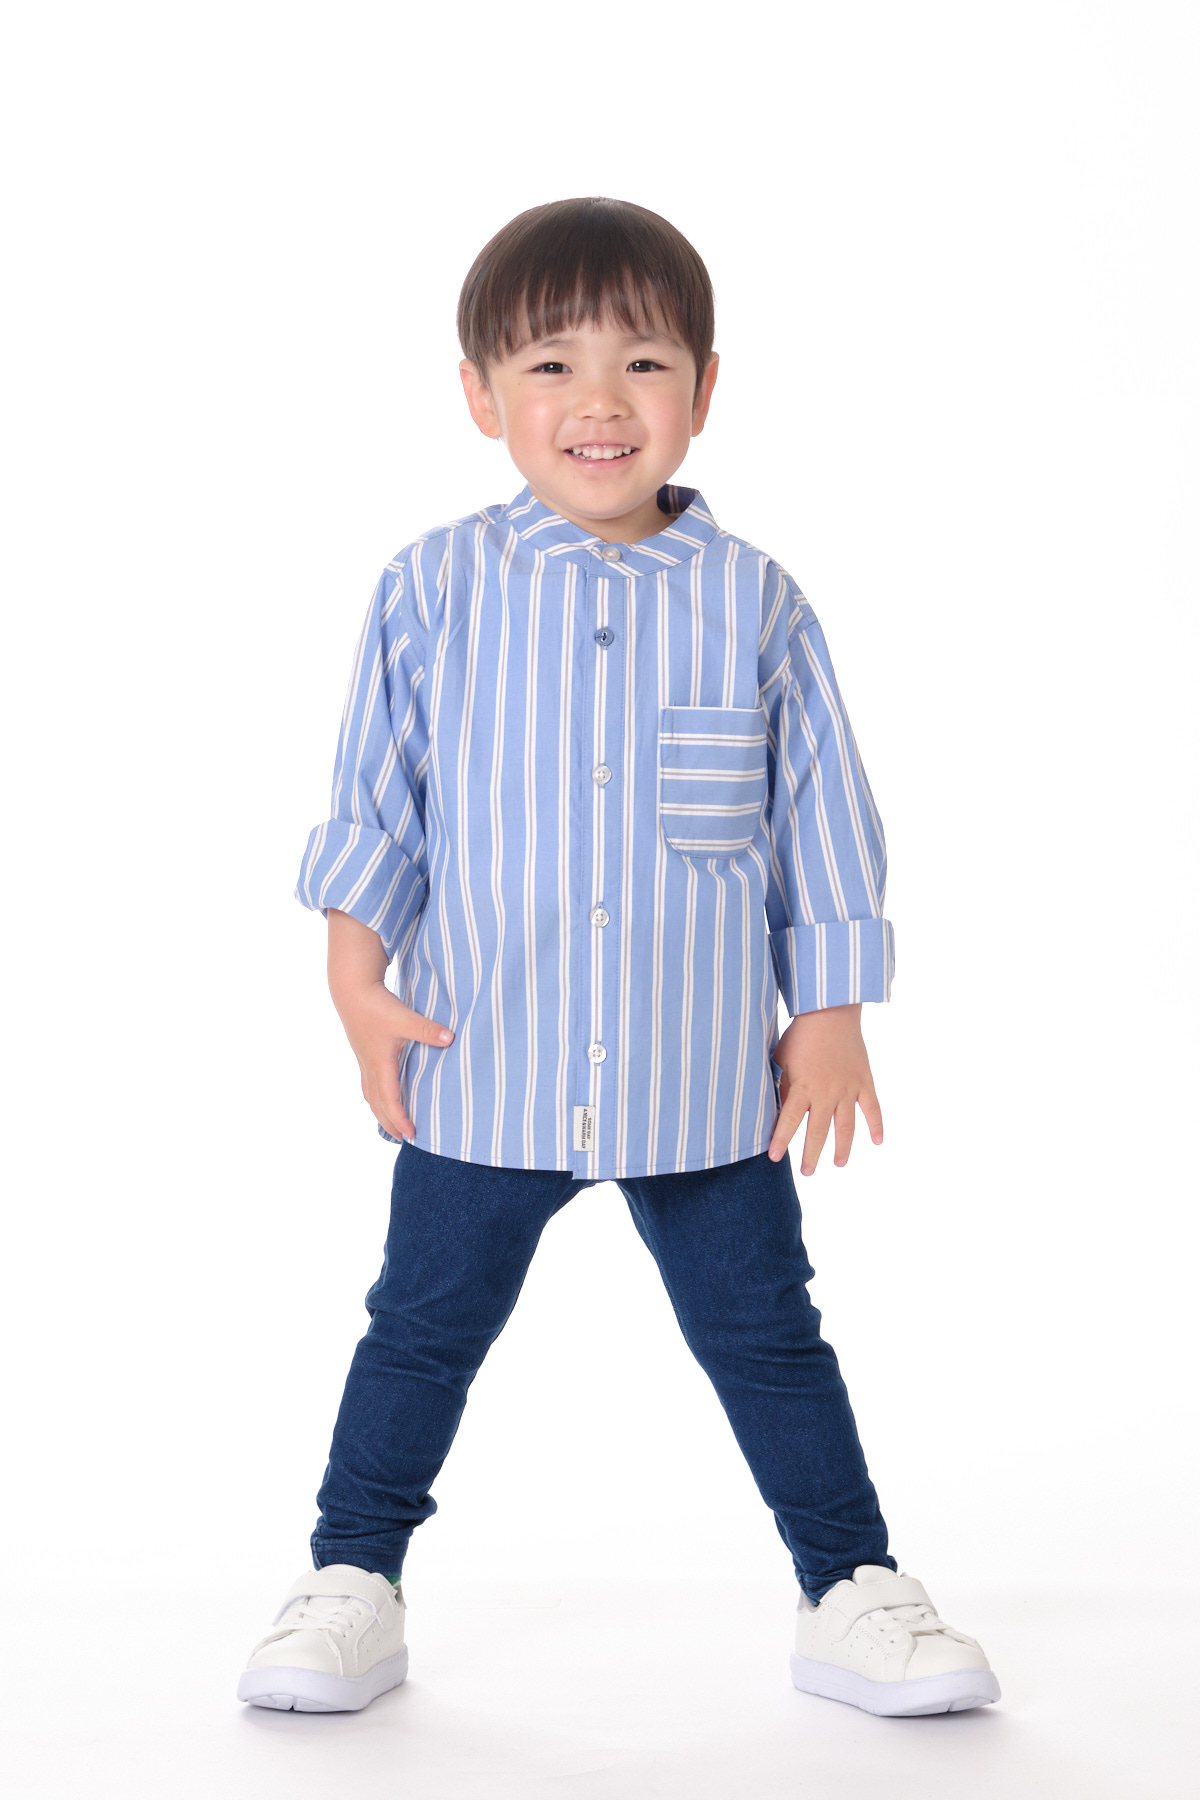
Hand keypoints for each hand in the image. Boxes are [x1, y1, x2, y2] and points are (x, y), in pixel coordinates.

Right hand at [326, 908, 453, 1140]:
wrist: (351, 990)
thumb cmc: (376, 1005)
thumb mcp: (404, 1018)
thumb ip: (427, 1030)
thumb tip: (450, 1039)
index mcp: (380, 1065)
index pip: (390, 1101)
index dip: (400, 1119)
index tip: (413, 1134)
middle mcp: (370, 1067)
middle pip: (377, 1105)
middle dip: (389, 1123)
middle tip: (404, 1139)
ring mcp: (365, 1061)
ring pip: (371, 1095)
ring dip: (381, 1111)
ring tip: (392, 1124)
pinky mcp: (365, 1052)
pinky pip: (369, 1083)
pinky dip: (377, 1096)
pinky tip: (384, 1093)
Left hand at [766, 1003, 882, 1175]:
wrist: (830, 1010)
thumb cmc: (801, 1033)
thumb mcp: (782, 1058)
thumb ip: (781, 1084)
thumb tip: (774, 1106)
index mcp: (801, 1087)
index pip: (787, 1121)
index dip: (780, 1141)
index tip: (773, 1158)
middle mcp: (825, 1093)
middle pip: (817, 1132)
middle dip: (811, 1154)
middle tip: (807, 1173)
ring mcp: (848, 1089)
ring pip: (846, 1127)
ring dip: (842, 1148)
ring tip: (839, 1163)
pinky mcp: (865, 1082)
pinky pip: (873, 1109)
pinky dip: (876, 1126)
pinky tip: (877, 1142)